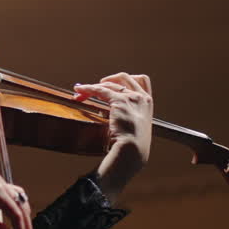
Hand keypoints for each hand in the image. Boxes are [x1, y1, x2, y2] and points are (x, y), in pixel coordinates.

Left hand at [73, 72, 153, 203]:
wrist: (132, 150)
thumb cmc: (132, 146)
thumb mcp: (135, 129)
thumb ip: (129, 119)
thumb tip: (116, 120)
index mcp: (148, 103)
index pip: (141, 81)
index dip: (126, 80)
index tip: (114, 84)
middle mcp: (141, 97)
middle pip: (124, 77)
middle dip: (109, 79)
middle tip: (98, 86)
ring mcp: (130, 98)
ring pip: (109, 84)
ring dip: (94, 86)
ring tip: (82, 91)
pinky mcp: (118, 101)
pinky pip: (99, 90)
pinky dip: (88, 89)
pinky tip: (80, 91)